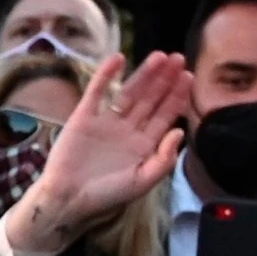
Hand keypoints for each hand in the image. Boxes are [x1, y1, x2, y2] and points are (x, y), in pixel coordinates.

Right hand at [8, 50, 192, 251]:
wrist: (68, 199)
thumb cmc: (106, 195)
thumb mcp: (143, 182)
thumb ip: (164, 159)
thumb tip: (179, 131)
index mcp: (144, 145)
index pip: (165, 115)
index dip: (177, 96)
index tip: (188, 77)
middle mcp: (127, 130)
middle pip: (151, 99)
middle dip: (165, 80)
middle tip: (179, 58)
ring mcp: (106, 122)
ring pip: (129, 92)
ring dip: (144, 74)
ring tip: (159, 56)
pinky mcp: (84, 117)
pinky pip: (97, 92)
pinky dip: (106, 75)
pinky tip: (118, 59)